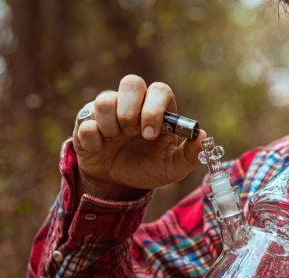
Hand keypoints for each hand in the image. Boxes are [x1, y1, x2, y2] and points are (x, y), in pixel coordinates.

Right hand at [72, 74, 206, 199]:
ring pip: (105, 99)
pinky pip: (85, 122)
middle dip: (131, 109)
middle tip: (132, 133)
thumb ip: (189, 155)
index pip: (159, 90)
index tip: (150, 134)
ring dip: (111, 125)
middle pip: (131, 82)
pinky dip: (93, 139)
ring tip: (115, 141)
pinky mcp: (86, 121)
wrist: (116, 183)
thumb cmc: (146, 168)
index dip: (154, 109)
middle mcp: (133, 103)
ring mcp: (108, 110)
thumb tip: (203, 136)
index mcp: (157, 109)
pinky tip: (100, 149)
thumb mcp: (171, 168)